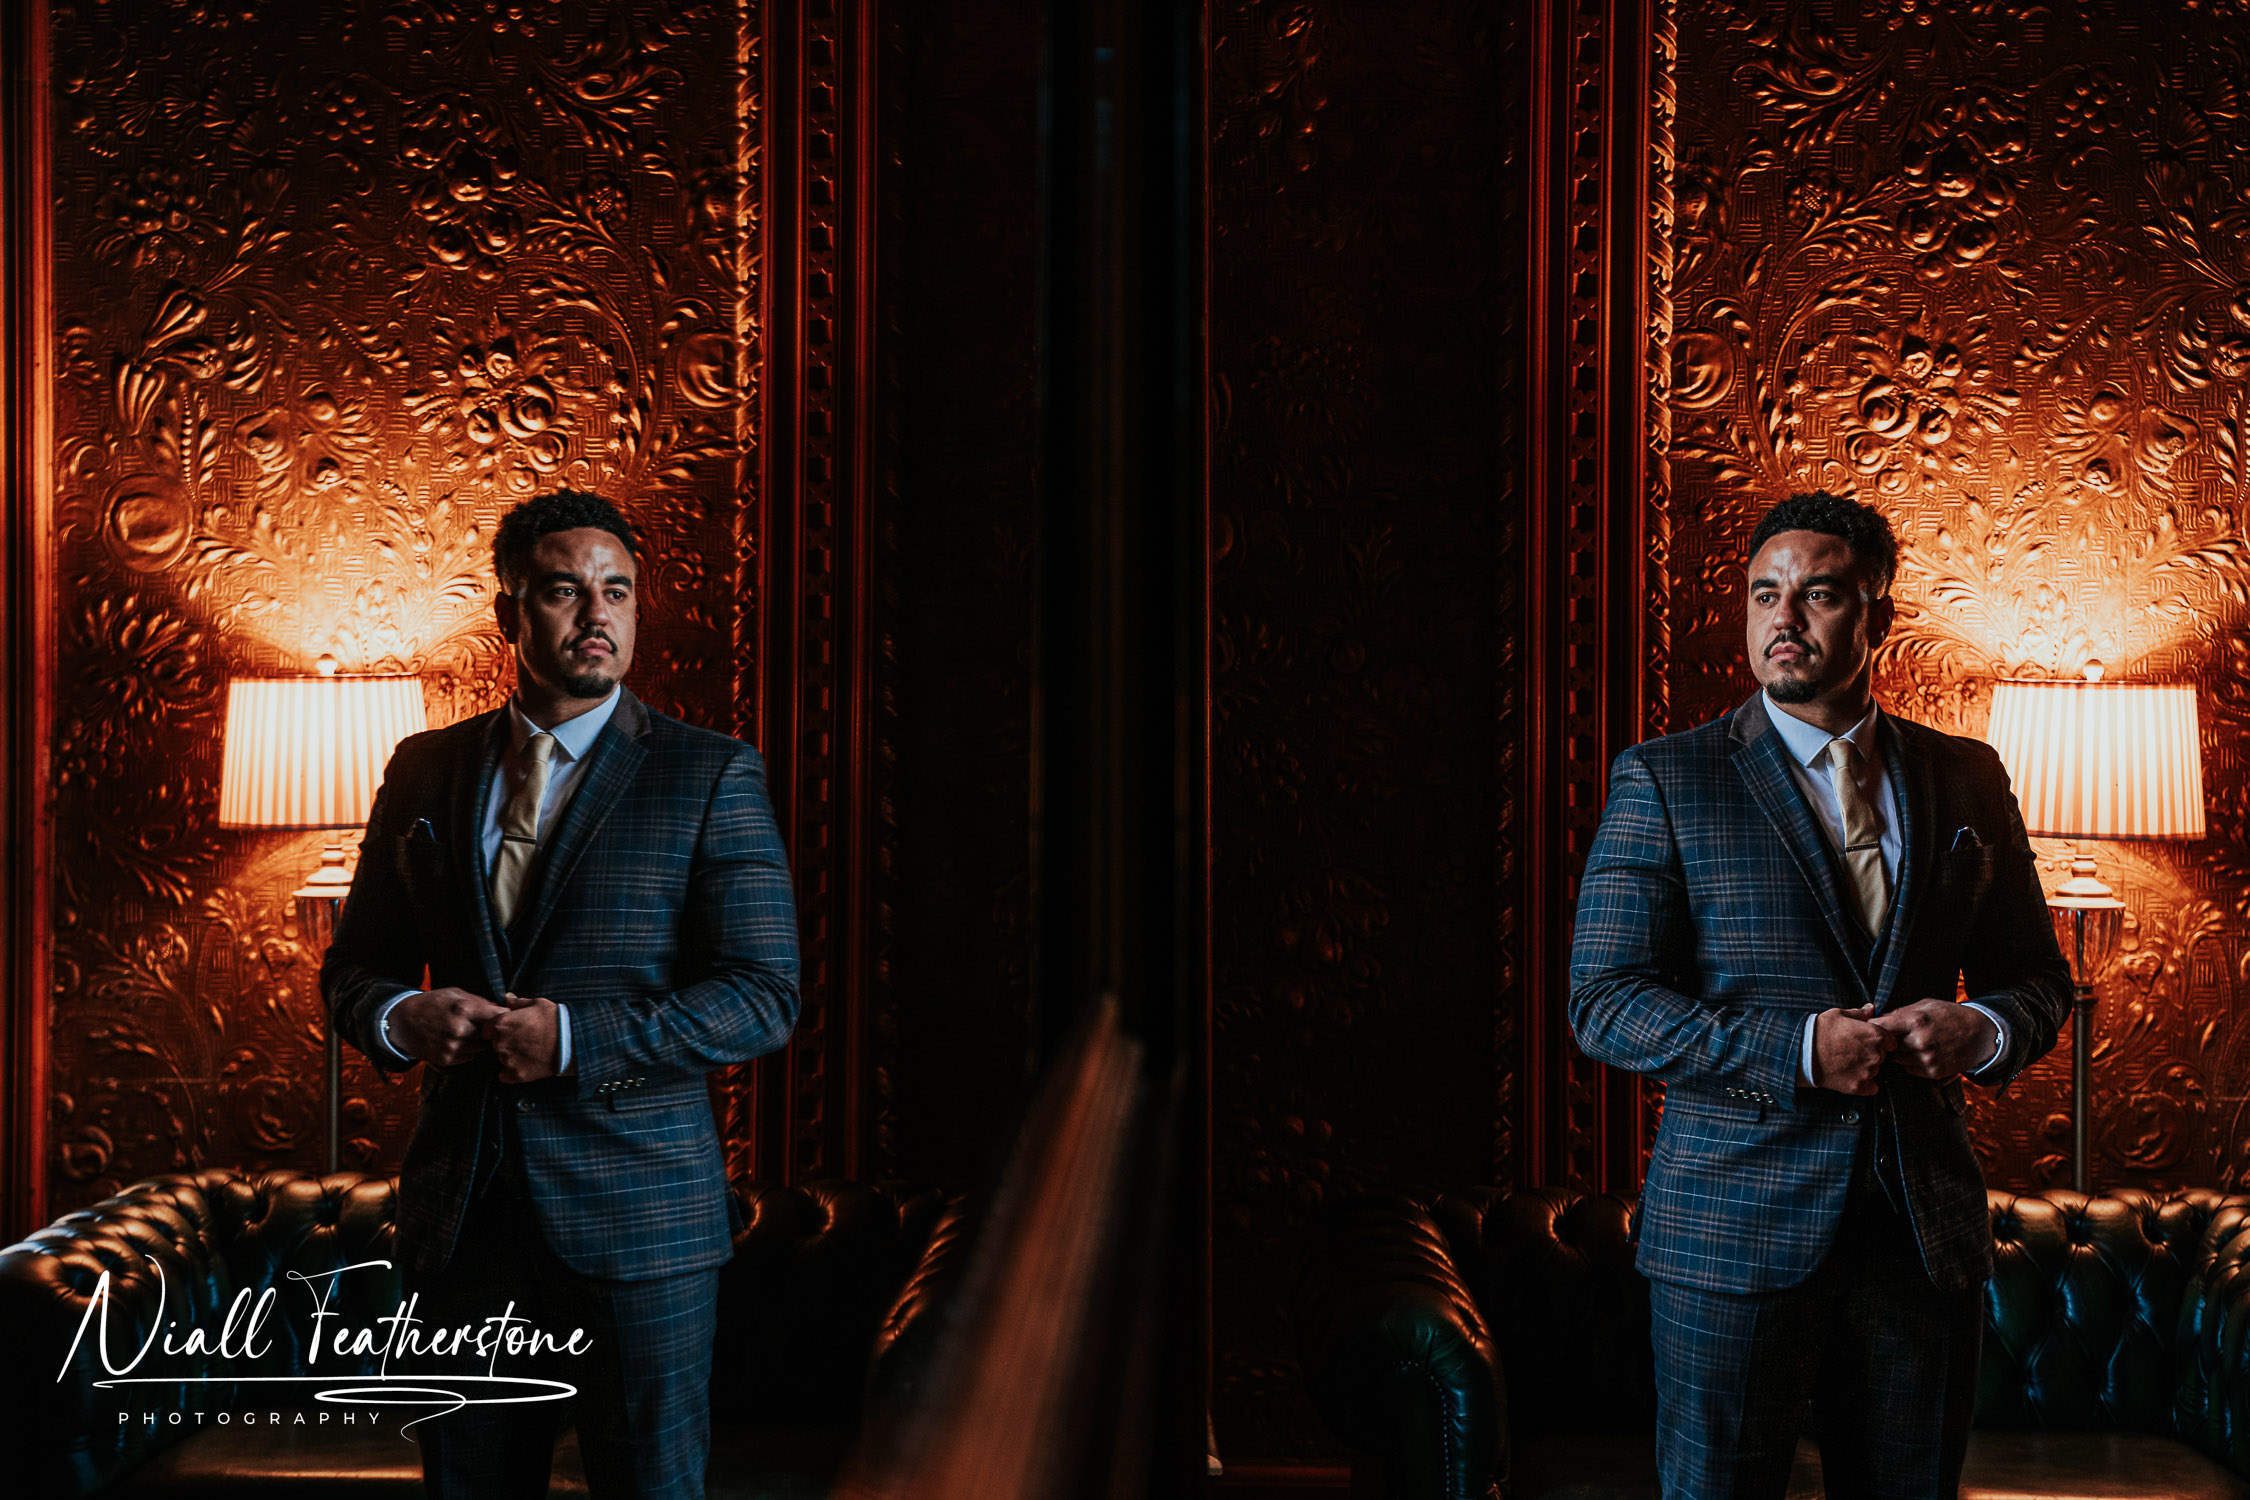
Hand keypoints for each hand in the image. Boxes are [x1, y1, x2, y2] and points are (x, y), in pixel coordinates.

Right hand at [391, 988, 506, 1066]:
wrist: (403, 1021)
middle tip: (481, 1025)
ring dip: (478, 1041)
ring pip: (481, 1047)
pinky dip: (467, 1050)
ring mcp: (453, 1046)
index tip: (504, 1017)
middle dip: (489, 1030)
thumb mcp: (455, 993)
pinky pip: (469, 1057)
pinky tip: (456, 1041)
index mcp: (464, 1010)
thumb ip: (479, 1001)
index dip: (504, 1017)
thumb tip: (502, 1008)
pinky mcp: (447, 1059)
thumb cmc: (432, 1003)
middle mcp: (460, 1030)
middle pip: (491, 1035)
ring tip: (466, 1032)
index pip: (498, 1016)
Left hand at [484, 991, 561, 1083]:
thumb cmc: (556, 1020)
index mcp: (501, 1023)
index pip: (486, 1029)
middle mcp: (500, 1042)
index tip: (508, 1031)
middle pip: (494, 1044)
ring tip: (529, 1052)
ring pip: (500, 1059)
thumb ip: (518, 1002)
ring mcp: (507, 1060)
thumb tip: (507, 997)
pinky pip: (505, 1075)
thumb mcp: (538, 1004)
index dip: (496, 1030)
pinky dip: (512, 1072)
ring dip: (510, 1057)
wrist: (572, 1043)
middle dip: (504, 1043)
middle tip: (523, 1041)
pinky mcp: (515, 1074)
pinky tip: (527, 1065)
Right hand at [1812, 1004, 1894, 1095]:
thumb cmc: (1819, 1031)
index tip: (1868, 1042)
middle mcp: (1876, 1054)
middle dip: (1872, 1054)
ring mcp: (1868, 1072)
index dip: (1880, 1041)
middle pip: (1883, 1056)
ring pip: (1876, 1071)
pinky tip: (1850, 1076)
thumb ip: (1860, 1013)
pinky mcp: (1859, 1086)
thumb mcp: (1838, 1014)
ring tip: (1847, 1062)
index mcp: (1875, 1035)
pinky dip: (1864, 1084)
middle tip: (1853, 1051)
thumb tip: (1870, 1008)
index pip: (1891, 1041)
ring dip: (1866, 1068)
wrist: (1802, 1052)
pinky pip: (1872, 1087)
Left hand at [1870, 999, 1997, 1080]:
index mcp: (1915, 1021)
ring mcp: (1926, 1058)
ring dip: (1897, 1053)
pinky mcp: (1932, 1071)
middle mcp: (1919, 1042)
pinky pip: (1909, 1069)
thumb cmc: (1952, 1015)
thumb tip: (1879, 1018)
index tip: (1870, 1027)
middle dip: (1885, 1041)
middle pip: (1886, 1045)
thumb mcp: (1926, 1005)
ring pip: (1896, 1059)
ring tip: (1909, 1044)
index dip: (1872, 1027)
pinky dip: (1909, 1062)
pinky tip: (1919, 1053)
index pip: (1880, 1027)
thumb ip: (1901, 1012)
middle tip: (1889, 1037)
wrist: (1980, 1034)